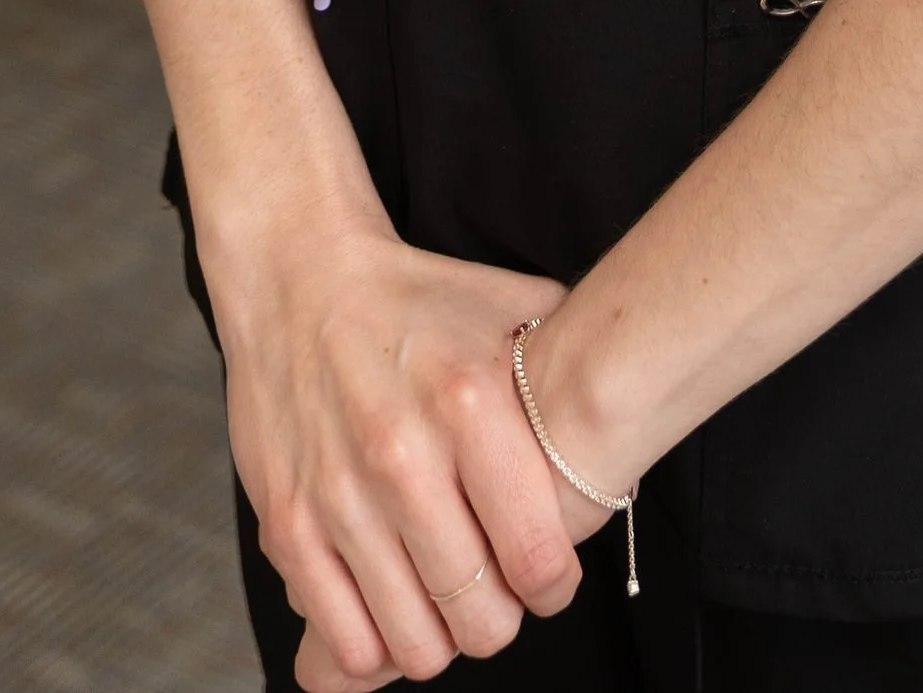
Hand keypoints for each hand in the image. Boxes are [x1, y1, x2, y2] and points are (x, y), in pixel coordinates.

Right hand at [201, 199, 586, 684]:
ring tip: (445, 599)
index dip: (554, 585)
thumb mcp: (510, 309)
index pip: (536, 555)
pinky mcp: (287, 524)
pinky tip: (391, 601)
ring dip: (440, 636)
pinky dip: (375, 641)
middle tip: (498, 593)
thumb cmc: (416, 301)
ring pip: (414, 643)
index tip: (548, 579)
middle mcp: (401, 454)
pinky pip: (344, 639)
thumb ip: (572, 362)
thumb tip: (635, 407)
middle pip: (479, 614)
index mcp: (468, 401)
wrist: (299, 280)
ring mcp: (339, 496)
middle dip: (500, 618)